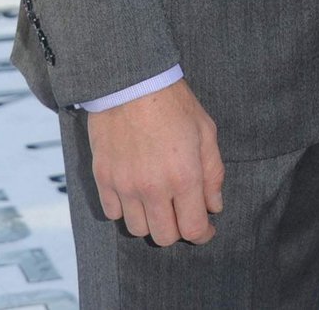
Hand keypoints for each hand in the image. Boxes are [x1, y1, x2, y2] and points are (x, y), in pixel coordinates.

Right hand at [85, 79, 224, 245]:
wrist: (130, 82)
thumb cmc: (173, 103)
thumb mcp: (205, 132)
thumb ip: (213, 174)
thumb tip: (214, 206)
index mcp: (184, 176)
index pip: (193, 229)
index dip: (204, 234)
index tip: (206, 228)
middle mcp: (153, 188)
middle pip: (164, 237)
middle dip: (178, 230)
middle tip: (181, 213)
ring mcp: (125, 185)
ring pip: (137, 229)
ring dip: (151, 221)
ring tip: (158, 202)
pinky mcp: (103, 178)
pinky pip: (113, 213)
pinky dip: (125, 210)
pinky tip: (135, 193)